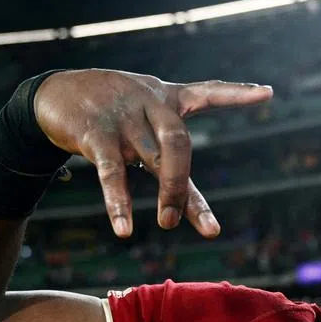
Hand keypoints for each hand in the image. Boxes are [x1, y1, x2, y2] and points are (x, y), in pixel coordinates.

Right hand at [34, 69, 272, 238]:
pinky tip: (124, 230)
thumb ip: (165, 149)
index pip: (207, 92)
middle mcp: (149, 105)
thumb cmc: (108, 110)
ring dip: (167, 194)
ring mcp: (122, 118)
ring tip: (169, 224)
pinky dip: (118, 202)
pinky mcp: (95, 133)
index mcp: (166, 98)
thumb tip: (183, 200)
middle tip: (198, 225)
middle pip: (180, 143)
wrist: (53, 92)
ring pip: (154, 158)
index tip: (267, 92)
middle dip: (187, 183)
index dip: (236, 92)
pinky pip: (111, 172)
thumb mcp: (141, 116)